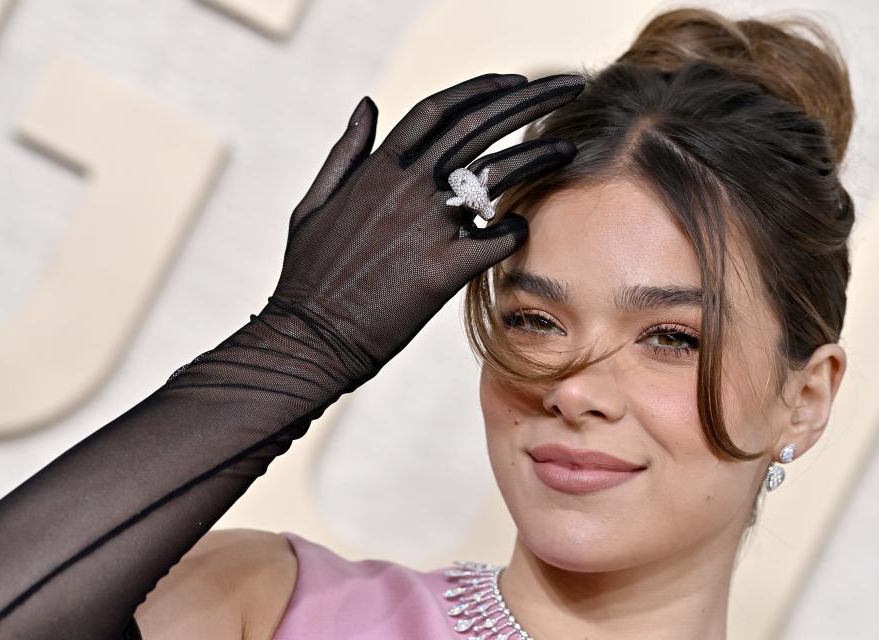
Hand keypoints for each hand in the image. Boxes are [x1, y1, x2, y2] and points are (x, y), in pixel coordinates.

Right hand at [250, 73, 584, 392]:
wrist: (310, 337)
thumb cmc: (309, 275)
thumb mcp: (315, 203)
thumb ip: (346, 152)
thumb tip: (367, 104)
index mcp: (377, 168)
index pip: (438, 110)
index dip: (480, 89)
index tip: (514, 81)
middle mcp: (406, 186)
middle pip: (478, 125)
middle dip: (529, 98)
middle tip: (567, 87)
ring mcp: (427, 225)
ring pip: (498, 173)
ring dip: (540, 153)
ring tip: (569, 146)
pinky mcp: (443, 268)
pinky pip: (498, 239)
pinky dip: (517, 230)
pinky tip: (524, 230)